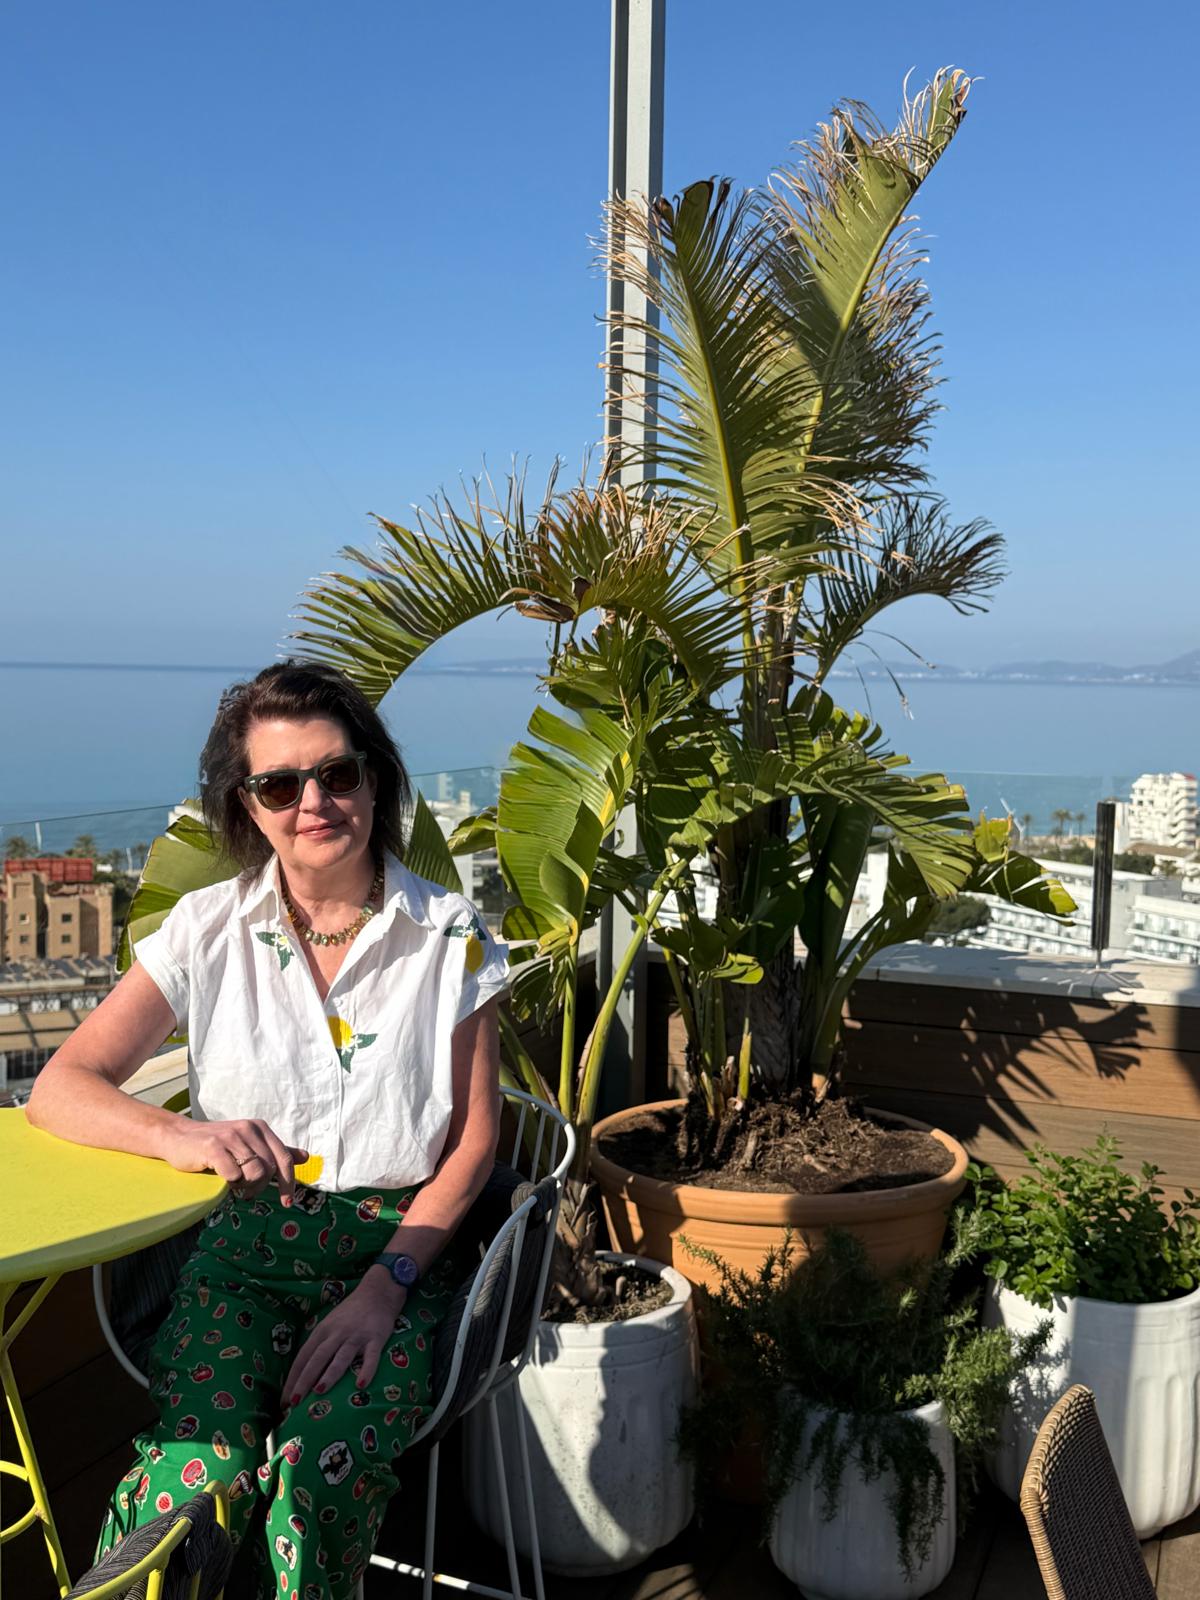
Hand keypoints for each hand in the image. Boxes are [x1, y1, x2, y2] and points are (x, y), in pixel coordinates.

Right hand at [159, 1115, 306, 1203]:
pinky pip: (234, 1174)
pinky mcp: (213, 1147)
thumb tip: (305, 1157)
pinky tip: (223, 1179)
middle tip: (246, 1191)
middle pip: (270, 1169)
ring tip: (234, 1184)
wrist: (178, 1136)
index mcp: (260, 1128)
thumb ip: (275, 1151)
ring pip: (255, 1173)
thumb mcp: (248, 1144)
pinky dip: (231, 1183)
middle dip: (261, 1187)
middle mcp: (248, 1129)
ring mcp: (231, 1137)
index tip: (286, 1202)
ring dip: (246, 1186)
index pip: (284, 1158)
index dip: (288, 1183)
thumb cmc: (215, 1144)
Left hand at [282, 1271, 405, 1404]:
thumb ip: (320, 1346)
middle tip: (295, 1402)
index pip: (303, 1357)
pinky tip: (361, 1385)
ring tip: (319, 1391)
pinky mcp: (376, 1338)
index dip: (293, 1379)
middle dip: (305, 1380)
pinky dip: (366, 1370)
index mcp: (322, 1331)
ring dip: (329, 1374)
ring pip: (341, 1357)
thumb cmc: (350, 1313)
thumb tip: (304, 1377)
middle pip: (317, 1358)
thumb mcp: (330, 1325)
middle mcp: (337, 1333)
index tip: (285, 1401)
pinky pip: (371, 1356)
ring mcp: (356, 1336)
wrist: (378, 1292)